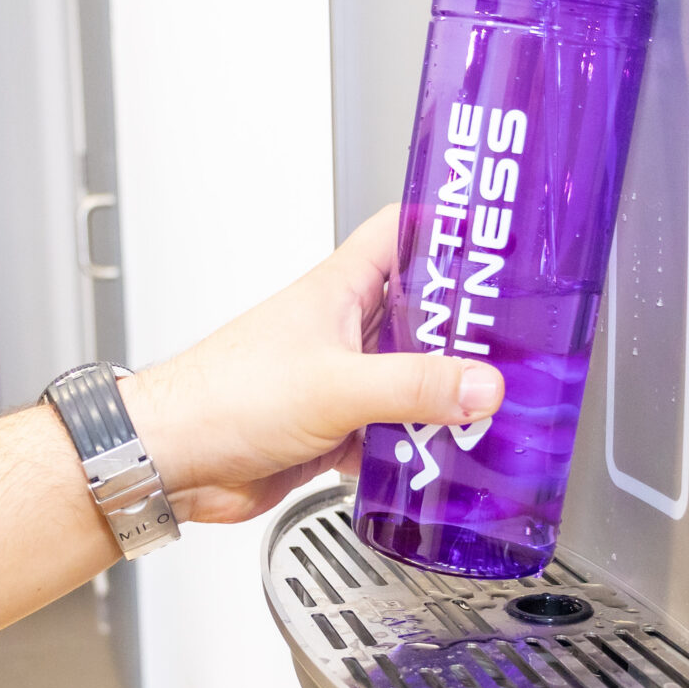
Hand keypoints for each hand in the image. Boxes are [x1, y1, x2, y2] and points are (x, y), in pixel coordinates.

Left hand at [121, 205, 503, 523]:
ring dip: (442, 396)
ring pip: (409, 376)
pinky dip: (414, 444)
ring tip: (491, 407)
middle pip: (421, 312)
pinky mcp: (331, 427)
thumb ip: (415, 387)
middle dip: (464, 329)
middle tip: (514, 344)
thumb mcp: (336, 385)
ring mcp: (337, 378)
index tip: (496, 240)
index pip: (403, 232)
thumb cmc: (222, 398)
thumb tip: (482, 386)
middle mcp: (341, 327)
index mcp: (339, 288)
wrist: (173, 460)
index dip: (448, 227)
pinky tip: (440, 457)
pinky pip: (389, 429)